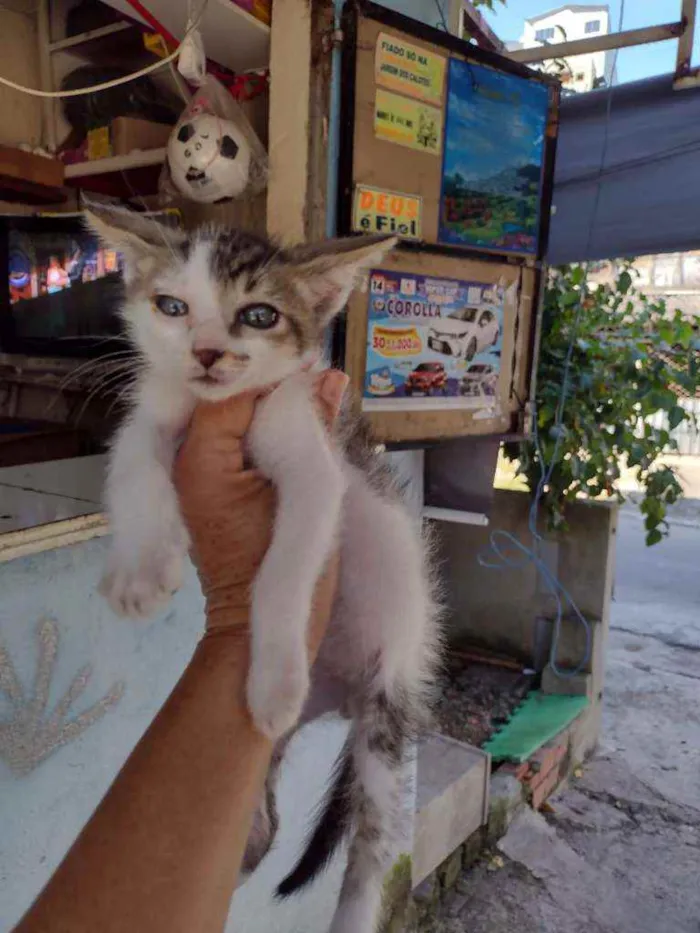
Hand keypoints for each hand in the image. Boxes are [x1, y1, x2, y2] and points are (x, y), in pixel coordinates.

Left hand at [173, 370, 347, 654]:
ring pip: (235, 416)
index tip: (308, 362)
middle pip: (229, 398)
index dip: (270, 373)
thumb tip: (330, 376)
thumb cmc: (278, 567)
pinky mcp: (215, 484)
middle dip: (269, 384)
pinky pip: (237, 439)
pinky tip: (294, 418)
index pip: (231, 390)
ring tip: (310, 390)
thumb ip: (312, 430)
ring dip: (269, 405)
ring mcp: (200, 472)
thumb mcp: (307, 492)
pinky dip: (263, 427)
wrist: (254, 626)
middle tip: (313, 370)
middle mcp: (191, 458)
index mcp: (202, 457)